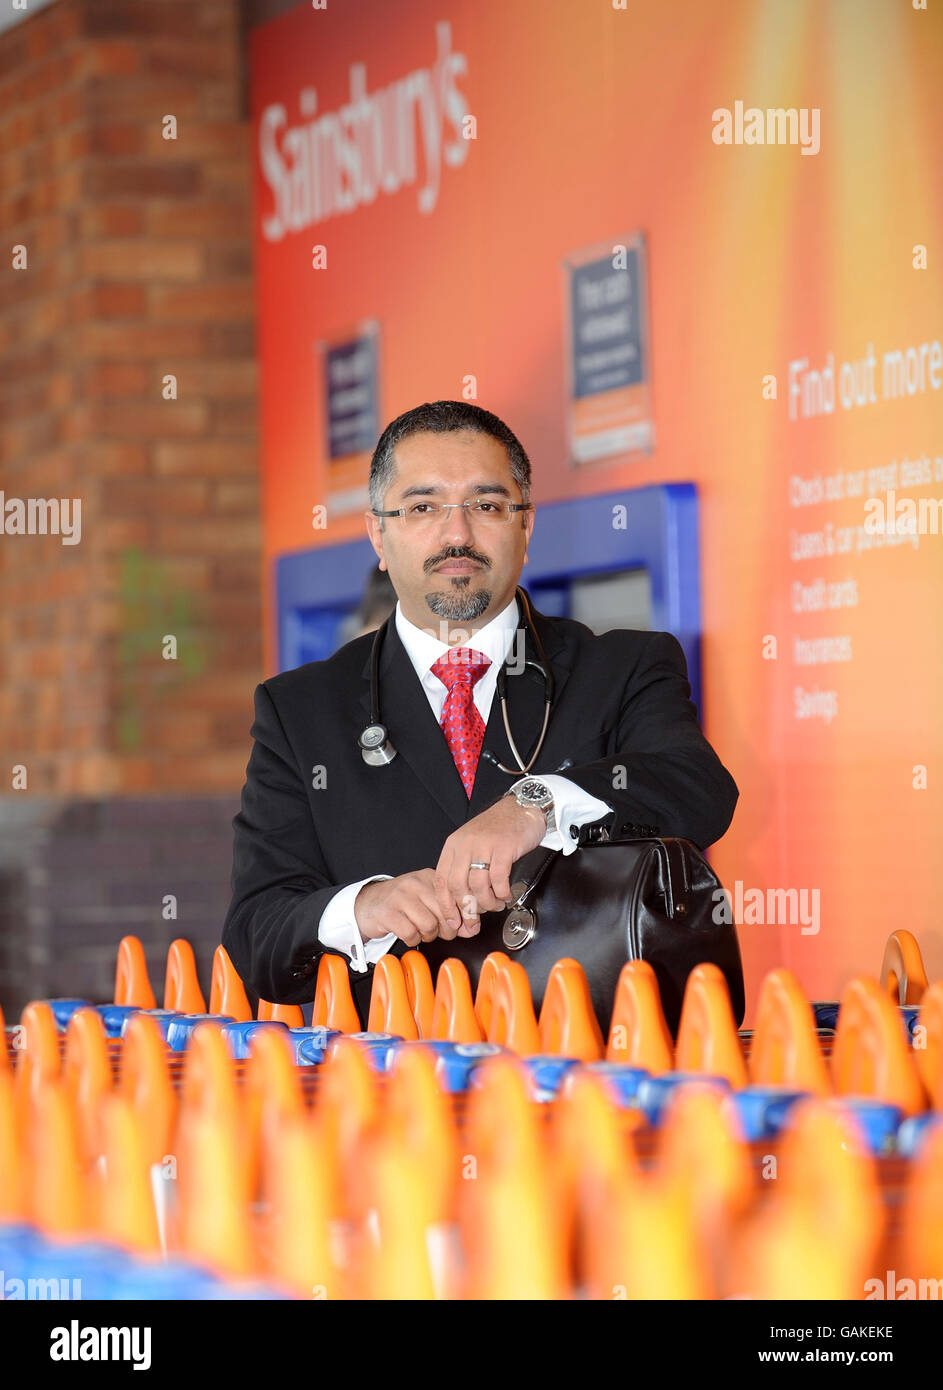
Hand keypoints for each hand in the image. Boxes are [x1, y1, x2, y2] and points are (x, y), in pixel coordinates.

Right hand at [354, 869, 475, 946]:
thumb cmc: (402, 904)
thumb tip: (471, 929)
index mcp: (429, 877)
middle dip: (446, 930)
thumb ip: (449, 912)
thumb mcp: (427, 901)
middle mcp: (415, 883)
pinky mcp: (388, 913)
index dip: (462, 917)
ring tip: (420, 932)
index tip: (463, 927)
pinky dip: (412, 940)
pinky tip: (408, 934)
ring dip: (427, 935)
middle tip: (438, 933)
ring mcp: (400, 897)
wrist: (368, 904)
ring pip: (429, 925)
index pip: (455, 897)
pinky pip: (411, 934)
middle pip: (445, 913)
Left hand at [433, 796, 546, 917]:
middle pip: (458, 886)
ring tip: (496, 905)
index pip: (442, 881)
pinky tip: (505, 895)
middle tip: (476, 921)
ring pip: (478, 886)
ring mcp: (484, 846)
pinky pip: (498, 879)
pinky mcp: (504, 848)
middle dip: (467, 909)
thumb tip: (462, 901)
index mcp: (454, 845)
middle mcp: (465, 845)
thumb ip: (464, 868)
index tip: (454, 921)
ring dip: (488, 903)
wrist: (522, 807)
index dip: (446, 906)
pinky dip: (502, 893)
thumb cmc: (498, 828)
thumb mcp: (472, 843)